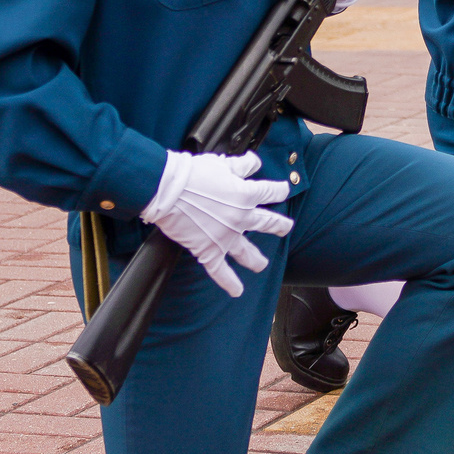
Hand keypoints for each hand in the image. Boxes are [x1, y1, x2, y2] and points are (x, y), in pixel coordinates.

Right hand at [142, 150, 294, 296]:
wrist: (168, 190)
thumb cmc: (193, 174)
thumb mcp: (222, 164)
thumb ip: (242, 165)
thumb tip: (255, 162)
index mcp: (246, 195)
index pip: (271, 193)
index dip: (279, 190)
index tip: (282, 190)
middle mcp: (241, 218)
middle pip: (267, 223)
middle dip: (279, 226)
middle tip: (286, 228)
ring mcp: (226, 237)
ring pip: (247, 252)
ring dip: (257, 260)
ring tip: (262, 264)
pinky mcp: (208, 250)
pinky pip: (221, 271)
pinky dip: (229, 283)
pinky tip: (237, 291)